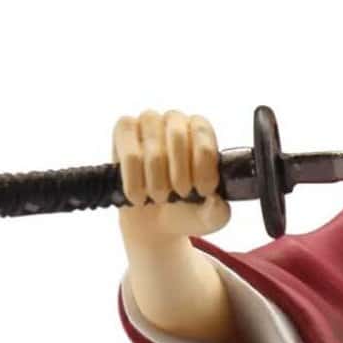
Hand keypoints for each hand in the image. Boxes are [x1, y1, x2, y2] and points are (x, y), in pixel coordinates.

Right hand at [114, 108, 229, 248]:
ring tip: (159, 198)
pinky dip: (135, 183)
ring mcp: (148, 121)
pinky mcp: (124, 130)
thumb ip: (218, 212)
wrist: (154, 222)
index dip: (203, 166)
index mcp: (201, 131)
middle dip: (180, 176)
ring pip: (153, 151)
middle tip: (179, 195)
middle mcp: (175, 120)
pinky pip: (129, 156)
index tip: (202, 191)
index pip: (203, 135)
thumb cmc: (185, 209)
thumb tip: (215, 201)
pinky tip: (139, 197)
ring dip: (157, 184)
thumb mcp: (208, 217)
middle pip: (178, 138)